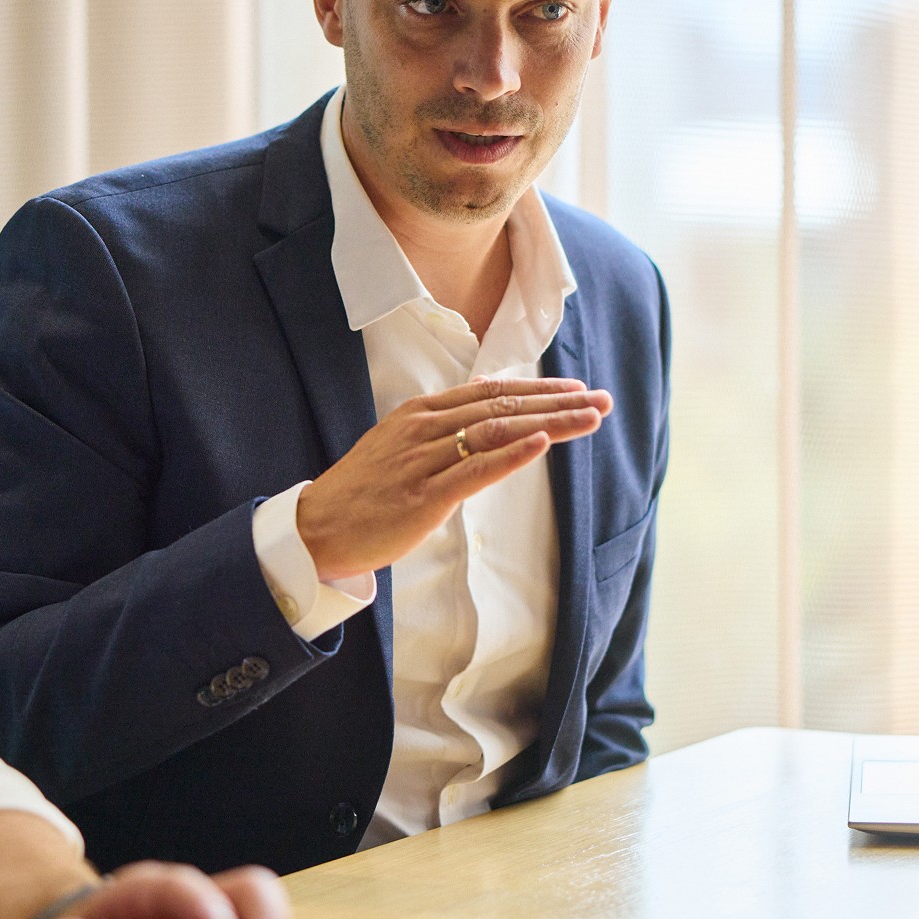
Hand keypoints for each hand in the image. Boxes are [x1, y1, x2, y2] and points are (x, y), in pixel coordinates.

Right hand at [296, 375, 611, 581]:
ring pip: (497, 432)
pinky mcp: (424, 495)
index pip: (491, 393)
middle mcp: (425, 428)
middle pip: (502, 407)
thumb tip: (485, 409)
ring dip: (549, 423)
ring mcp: (424, 459)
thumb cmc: (363, 493)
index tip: (576, 391)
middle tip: (601, 401)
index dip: (538, 391)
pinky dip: (512, 454)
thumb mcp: (402, 447)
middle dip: (557, 404)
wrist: (318, 527)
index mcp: (421, 413)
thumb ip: (443, 429)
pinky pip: (475, 469)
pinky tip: (543, 444)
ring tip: (589, 419)